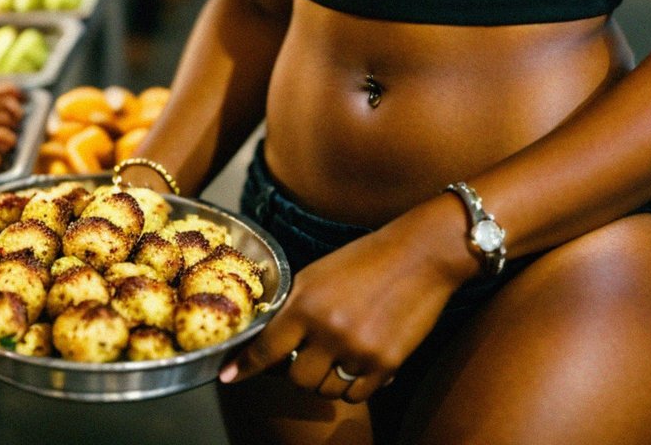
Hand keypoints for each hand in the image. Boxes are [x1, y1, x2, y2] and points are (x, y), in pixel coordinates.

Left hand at [219, 199, 472, 402]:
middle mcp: (328, 330)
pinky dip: (355, 384)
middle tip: (314, 353)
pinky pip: (356, 395)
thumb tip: (272, 341)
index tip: (229, 377)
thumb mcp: (321, 273)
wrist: (421, 254)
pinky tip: (363, 359)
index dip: (246, 365)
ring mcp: (357, 350)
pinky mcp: (384, 364)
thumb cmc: (368, 259)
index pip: (267, 348)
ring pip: (326, 391)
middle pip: (296, 379)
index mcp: (307, 302)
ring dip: (328, 379)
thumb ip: (295, 306)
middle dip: (300, 371)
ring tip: (344, 351)